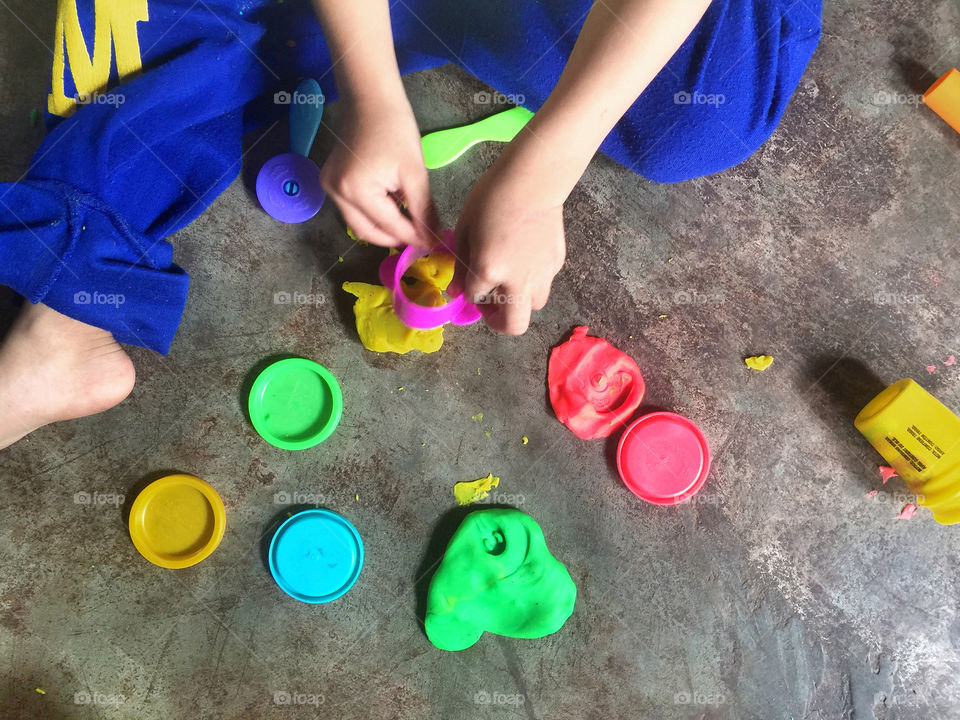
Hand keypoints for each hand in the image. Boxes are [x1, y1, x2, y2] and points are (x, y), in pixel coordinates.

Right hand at [320, 90, 438, 247]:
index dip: (412, 237)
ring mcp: (330, 188)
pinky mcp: (331, 182)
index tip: (432, 243)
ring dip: (384, 227)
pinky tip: (393, 207)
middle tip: (420, 238)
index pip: (389, 226)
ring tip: (409, 223)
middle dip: (395, 238)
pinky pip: (353, 209)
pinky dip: (374, 214)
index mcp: (356, 190)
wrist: (370, 100)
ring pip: (359, 224)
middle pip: (368, 232)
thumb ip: (423, 210)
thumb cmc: (394, 128)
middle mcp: (337, 194)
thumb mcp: (415, 171)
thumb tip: (432, 237)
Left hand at [454, 158, 565, 334]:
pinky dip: (532, 279)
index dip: (468, 291)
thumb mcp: (465, 229)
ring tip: (510, 280)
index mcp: (489, 271)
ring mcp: (542, 274)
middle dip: (498, 322)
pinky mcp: (557, 263)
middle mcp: (518, 281)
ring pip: (533, 306)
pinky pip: (544, 282)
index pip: (474, 297)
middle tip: (491, 305)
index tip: (467, 281)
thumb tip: (456, 290)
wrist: (532, 180)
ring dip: (519, 300)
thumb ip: (460, 264)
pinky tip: (525, 257)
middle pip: (514, 325)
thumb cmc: (491, 198)